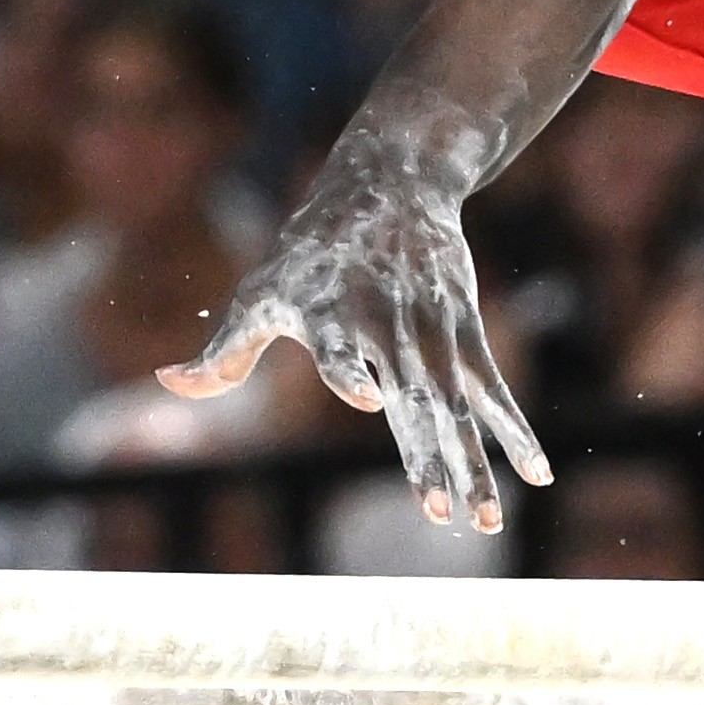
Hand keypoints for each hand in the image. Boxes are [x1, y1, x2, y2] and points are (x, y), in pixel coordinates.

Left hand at [159, 150, 548, 530]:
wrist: (388, 186)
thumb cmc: (310, 250)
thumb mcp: (259, 292)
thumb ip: (222, 351)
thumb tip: (167, 381)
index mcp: (330, 316)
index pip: (338, 351)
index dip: (349, 372)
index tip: (368, 399)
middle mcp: (385, 327)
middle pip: (409, 400)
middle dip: (426, 457)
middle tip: (438, 513)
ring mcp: (430, 332)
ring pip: (455, 408)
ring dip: (471, 463)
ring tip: (481, 518)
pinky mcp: (462, 330)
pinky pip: (493, 389)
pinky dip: (516, 431)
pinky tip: (536, 474)